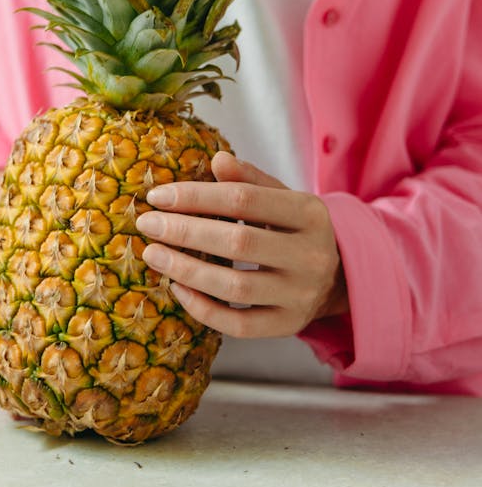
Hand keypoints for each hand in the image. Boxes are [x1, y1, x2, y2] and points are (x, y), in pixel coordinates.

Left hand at [135, 151, 347, 337]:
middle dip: (185, 231)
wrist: (340, 275)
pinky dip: (204, 309)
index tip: (158, 197)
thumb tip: (217, 160)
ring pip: (236, 287)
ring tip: (154, 255)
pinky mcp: (289, 325)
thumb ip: (249, 179)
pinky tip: (178, 289)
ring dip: (187, 270)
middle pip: (238, 243)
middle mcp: (310, 256)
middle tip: (147, 225)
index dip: (197, 196)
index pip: (244, 200)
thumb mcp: (282, 196)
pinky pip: (240, 325)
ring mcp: (301, 295)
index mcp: (309, 213)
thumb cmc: (296, 228)